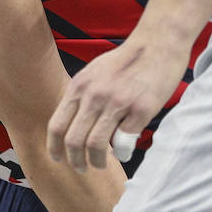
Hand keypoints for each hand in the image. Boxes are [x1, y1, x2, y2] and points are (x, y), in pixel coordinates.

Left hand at [48, 34, 189, 170]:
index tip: (57, 159)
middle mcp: (95, 95)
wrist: (158, 43)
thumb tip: (73, 122)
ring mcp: (117, 103)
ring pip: (97, 145)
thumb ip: (82, 95)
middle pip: (74, 141)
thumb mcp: (94, 71)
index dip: (54, 147)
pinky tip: (124, 152)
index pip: (57, 125)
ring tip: (100, 164)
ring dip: (96, 161)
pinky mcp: (140, 110)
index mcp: (80, 86)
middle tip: (81, 168)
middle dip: (75, 161)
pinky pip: (124, 142)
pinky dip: (122, 153)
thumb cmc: (127, 59)